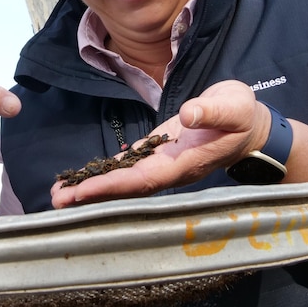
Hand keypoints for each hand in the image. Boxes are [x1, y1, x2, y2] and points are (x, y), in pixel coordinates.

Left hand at [50, 80, 271, 207]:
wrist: (251, 125)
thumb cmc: (242, 116)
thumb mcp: (234, 107)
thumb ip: (211, 110)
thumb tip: (186, 114)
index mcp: (184, 163)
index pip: (142, 180)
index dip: (112, 187)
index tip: (84, 192)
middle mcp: (168, 170)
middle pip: (126, 188)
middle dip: (91, 194)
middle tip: (56, 199)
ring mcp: (161, 163)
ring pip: (123, 181)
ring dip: (92, 187)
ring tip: (59, 192)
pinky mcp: (157, 152)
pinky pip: (126, 168)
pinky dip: (103, 173)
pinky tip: (82, 177)